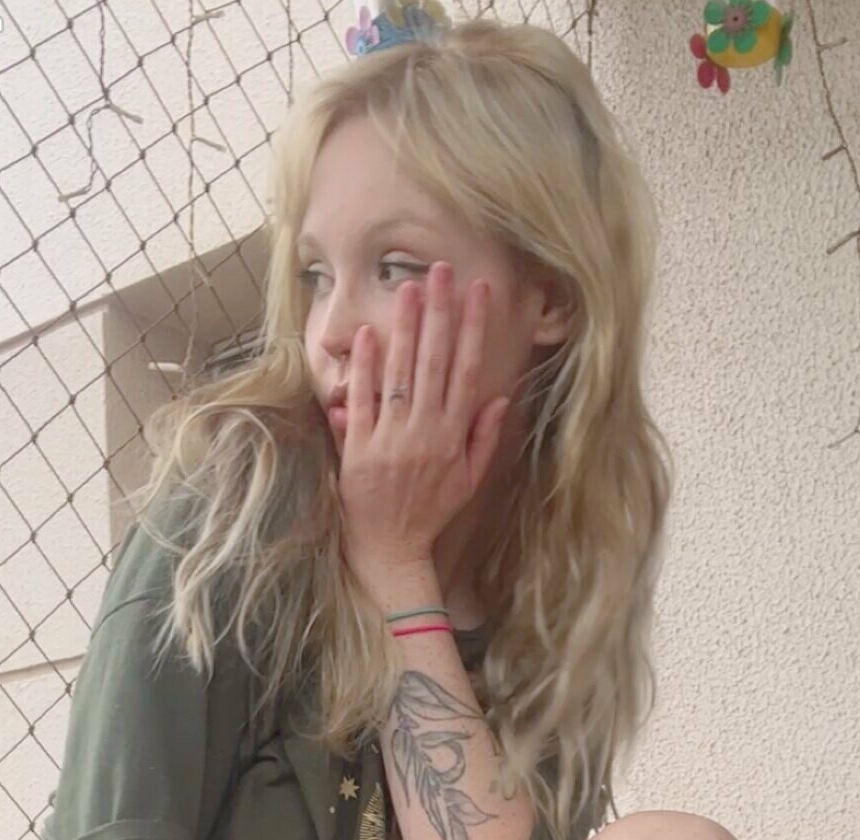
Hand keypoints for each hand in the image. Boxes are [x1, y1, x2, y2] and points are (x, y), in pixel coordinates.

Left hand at [337, 261, 510, 573]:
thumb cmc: (429, 513)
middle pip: (435, 361)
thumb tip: (498, 398)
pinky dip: (365, 368)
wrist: (390, 548)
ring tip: (409, 287)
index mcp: (452, 436)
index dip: (473, 329)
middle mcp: (424, 431)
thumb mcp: (467, 482)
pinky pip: (364, 401)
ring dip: (405, 328)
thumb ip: (483, 439)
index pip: (467, 370)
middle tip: (440, 271)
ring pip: (401, 373)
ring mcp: (391, 438)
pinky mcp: (361, 447)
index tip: (479, 292)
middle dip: (439, 313)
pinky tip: (369, 333)